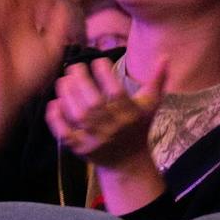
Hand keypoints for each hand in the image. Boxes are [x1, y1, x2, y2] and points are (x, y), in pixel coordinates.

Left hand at [46, 57, 163, 169]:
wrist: (127, 163)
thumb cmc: (138, 128)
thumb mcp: (150, 105)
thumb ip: (157, 81)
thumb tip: (165, 57)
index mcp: (130, 115)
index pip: (116, 92)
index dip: (105, 74)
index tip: (98, 62)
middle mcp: (112, 127)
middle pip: (93, 103)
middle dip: (81, 81)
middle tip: (74, 67)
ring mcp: (94, 139)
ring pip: (78, 115)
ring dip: (67, 95)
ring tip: (63, 80)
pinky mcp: (80, 148)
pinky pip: (64, 134)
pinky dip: (56, 119)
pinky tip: (54, 103)